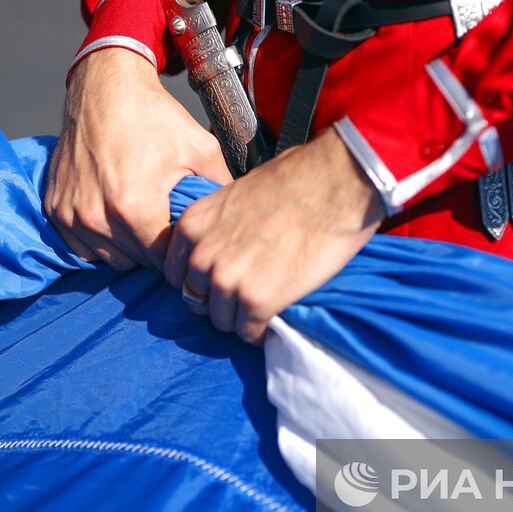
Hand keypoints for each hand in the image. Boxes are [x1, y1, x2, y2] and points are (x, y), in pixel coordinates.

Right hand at [46, 48, 232, 268]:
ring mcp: (72, 214)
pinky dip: (98, 238)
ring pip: (109, 257)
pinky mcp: (55, 207)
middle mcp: (98, 216)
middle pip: (136, 261)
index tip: (183, 234)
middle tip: (163, 220)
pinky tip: (114, 215)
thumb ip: (220, 187)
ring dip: (126, 246)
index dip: (177, 250)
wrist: (105, 88)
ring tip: (140, 217)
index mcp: (134, 207)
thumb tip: (236, 217)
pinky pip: (82, 246)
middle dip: (153, 248)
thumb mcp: (201, 148)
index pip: (162, 259)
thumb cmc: (152, 116)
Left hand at [164, 129, 383, 343]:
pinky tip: (275, 320)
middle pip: (195, 299)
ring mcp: (227, 280)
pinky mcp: (256, 301)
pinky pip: (249, 332)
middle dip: (217, 301)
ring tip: (263, 310)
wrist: (336, 184)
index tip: (219, 282)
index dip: (199, 280)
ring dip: (240, 319)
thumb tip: (229, 237)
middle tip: (243, 298)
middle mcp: (202, 254)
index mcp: (194, 223)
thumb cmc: (299, 179)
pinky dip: (262, 331)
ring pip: (221, 320)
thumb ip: (223, 222)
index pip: (175, 271)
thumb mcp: (242, 191)